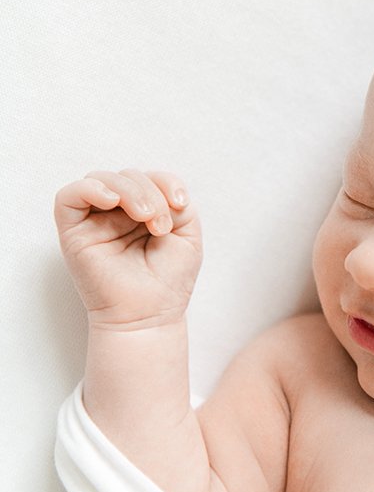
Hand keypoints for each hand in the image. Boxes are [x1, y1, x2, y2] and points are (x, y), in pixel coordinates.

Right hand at [54, 169, 201, 328]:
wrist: (150, 315)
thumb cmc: (168, 281)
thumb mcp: (187, 234)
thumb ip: (177, 203)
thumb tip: (158, 189)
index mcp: (143, 211)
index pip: (149, 177)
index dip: (166, 181)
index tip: (181, 205)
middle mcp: (116, 214)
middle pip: (127, 176)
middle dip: (150, 192)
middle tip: (161, 225)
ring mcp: (94, 222)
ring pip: (101, 179)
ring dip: (129, 191)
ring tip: (146, 217)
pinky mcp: (73, 232)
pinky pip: (68, 196)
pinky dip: (91, 190)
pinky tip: (112, 202)